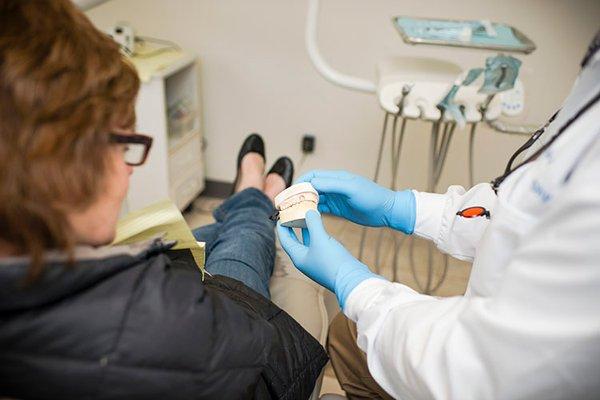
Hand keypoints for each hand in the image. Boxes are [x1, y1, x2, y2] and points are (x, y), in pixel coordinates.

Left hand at [277, 210, 383, 308]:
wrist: (351, 279)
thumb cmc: (332, 261)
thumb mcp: (320, 239)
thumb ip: (313, 224)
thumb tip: (308, 211)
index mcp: (298, 257)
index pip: (285, 240)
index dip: (281, 227)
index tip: (279, 216)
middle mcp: (305, 260)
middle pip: (295, 241)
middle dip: (293, 228)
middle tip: (291, 215)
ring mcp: (316, 262)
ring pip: (307, 242)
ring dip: (306, 230)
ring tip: (306, 216)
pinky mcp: (327, 261)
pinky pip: (318, 245)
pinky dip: (317, 234)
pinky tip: (322, 228)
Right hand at [296, 170, 415, 233]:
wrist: (387, 211)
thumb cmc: (372, 197)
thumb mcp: (352, 190)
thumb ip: (332, 185)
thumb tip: (312, 183)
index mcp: (337, 178)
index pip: (313, 176)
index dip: (300, 182)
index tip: (291, 193)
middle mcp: (334, 186)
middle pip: (311, 187)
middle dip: (299, 194)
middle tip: (288, 204)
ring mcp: (336, 198)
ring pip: (315, 199)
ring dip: (305, 204)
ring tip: (294, 212)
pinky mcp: (338, 209)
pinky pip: (321, 208)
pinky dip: (313, 212)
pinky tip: (306, 218)